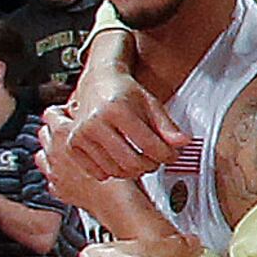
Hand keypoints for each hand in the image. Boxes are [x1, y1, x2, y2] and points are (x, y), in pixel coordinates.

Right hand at [45, 46, 187, 181]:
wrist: (98, 83)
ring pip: (116, 170)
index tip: (173, 155)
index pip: (150, 146)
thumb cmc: (125, 92)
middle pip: (132, 162)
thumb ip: (167, 126)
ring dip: (134, 171)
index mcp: (117, 110)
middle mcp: (95, 123)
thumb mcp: (151, 103)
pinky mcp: (72, 145)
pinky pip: (98, 173)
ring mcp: (80, 136)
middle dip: (152, 165)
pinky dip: (114, 172)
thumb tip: (183, 143)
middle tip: (157, 159)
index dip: (167, 155)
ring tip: (141, 159)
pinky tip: (121, 161)